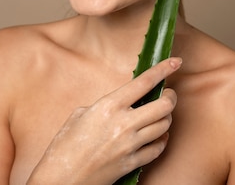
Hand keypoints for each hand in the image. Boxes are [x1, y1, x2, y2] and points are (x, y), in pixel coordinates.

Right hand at [27, 57, 181, 184]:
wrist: (59, 181)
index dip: (163, 69)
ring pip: (164, 126)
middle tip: (168, 95)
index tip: (176, 62)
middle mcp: (123, 124)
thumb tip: (121, 103)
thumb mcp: (79, 116)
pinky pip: (157, 149)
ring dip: (166, 118)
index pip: (144, 82)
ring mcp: (130, 145)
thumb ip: (104, 106)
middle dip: (171, 97)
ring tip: (160, 115)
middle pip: (164, 105)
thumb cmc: (63, 148)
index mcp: (108, 107)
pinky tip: (158, 136)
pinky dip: (161, 140)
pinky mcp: (132, 163)